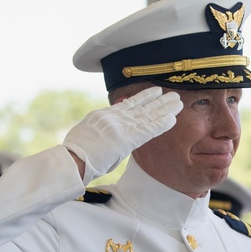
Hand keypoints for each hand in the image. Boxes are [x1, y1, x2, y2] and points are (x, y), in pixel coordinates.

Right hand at [63, 86, 183, 184]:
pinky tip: (172, 119)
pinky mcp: (127, 138)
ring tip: (178, 101)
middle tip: (173, 94)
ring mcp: (121, 127)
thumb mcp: (87, 133)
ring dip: (165, 109)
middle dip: (159, 101)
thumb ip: (101, 131)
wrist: (72, 159)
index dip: (144, 98)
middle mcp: (114, 118)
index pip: (128, 105)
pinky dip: (161, 124)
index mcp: (103, 115)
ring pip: (148, 115)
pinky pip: (148, 130)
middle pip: (142, 107)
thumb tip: (109, 135)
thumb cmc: (75, 153)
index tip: (155, 92)